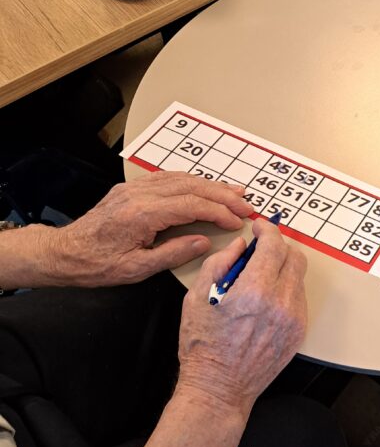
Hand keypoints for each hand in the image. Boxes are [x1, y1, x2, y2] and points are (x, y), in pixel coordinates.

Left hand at [53, 173, 253, 286]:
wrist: (65, 253)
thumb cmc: (97, 264)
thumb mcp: (137, 268)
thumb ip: (174, 253)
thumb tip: (204, 241)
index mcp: (142, 214)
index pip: (192, 205)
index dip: (219, 211)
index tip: (238, 221)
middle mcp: (140, 194)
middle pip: (192, 186)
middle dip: (223, 194)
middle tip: (246, 204)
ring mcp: (135, 188)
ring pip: (182, 178)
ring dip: (212, 185)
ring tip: (236, 192)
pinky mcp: (132, 189)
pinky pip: (168, 178)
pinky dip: (193, 181)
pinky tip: (206, 187)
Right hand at [176, 219, 306, 418]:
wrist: (219, 389)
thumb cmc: (203, 346)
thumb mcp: (197, 297)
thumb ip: (219, 262)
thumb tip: (240, 245)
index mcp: (254, 291)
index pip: (273, 245)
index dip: (267, 230)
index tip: (259, 227)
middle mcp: (280, 303)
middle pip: (295, 257)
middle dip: (278, 246)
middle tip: (261, 248)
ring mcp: (294, 319)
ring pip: (299, 277)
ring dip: (283, 268)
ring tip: (260, 277)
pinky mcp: (299, 332)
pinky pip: (300, 298)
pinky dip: (287, 289)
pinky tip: (267, 298)